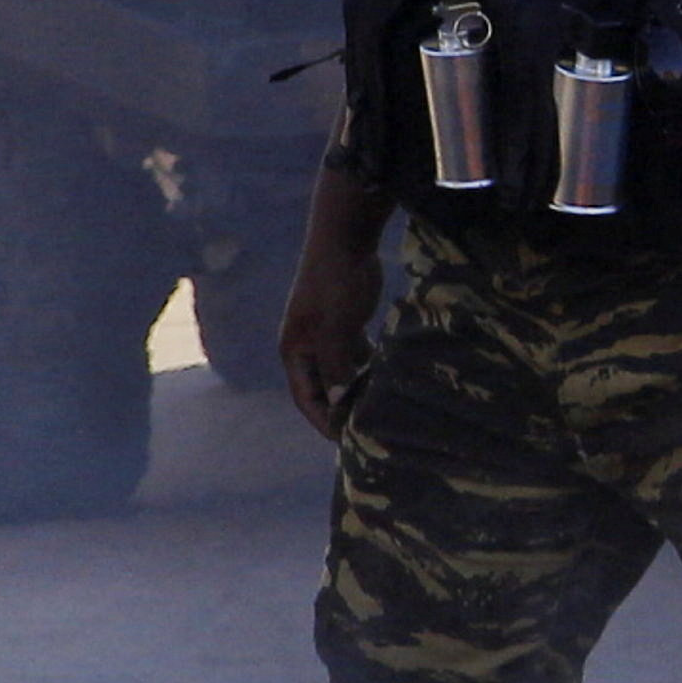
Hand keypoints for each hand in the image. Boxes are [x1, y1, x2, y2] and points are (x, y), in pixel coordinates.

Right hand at [278, 226, 383, 439]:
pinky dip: (368, 369)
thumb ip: (335, 366)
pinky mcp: (345, 323)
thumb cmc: (334, 285)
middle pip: (322, 387)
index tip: (344, 441)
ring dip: (356, 390)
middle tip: (365, 432)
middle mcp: (307, 346)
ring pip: (340, 372)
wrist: (345, 241)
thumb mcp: (335, 330)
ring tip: (379, 412)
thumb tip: (338, 402)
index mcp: (294, 350)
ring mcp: (326, 334)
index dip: (322, 420)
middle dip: (340, 409)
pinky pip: (355, 355)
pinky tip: (387, 380)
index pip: (305, 396)